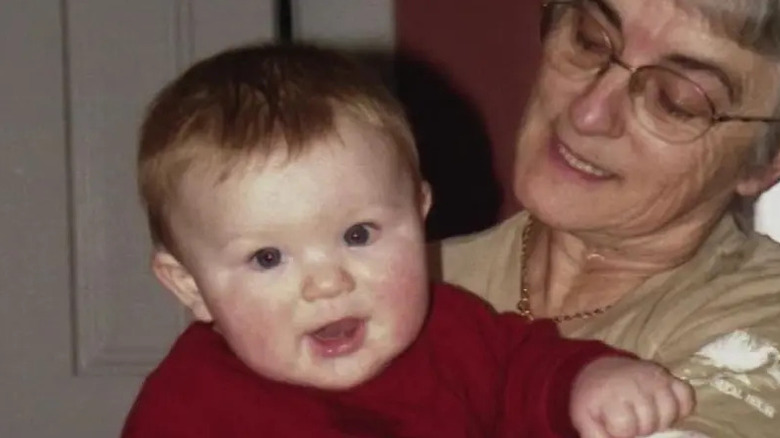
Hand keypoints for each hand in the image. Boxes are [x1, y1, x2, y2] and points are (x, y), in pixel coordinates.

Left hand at [571, 357, 694, 437]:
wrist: (600, 370)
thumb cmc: (594, 399)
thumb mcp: (585, 418)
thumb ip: (595, 436)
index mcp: (611, 395)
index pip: (626, 428)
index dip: (622, 432)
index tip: (615, 425)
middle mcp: (635, 384)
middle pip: (650, 423)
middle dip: (641, 429)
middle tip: (632, 422)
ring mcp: (654, 378)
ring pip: (671, 412)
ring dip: (661, 421)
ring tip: (647, 418)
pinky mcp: (668, 375)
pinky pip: (687, 397)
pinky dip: (681, 408)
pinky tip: (664, 410)